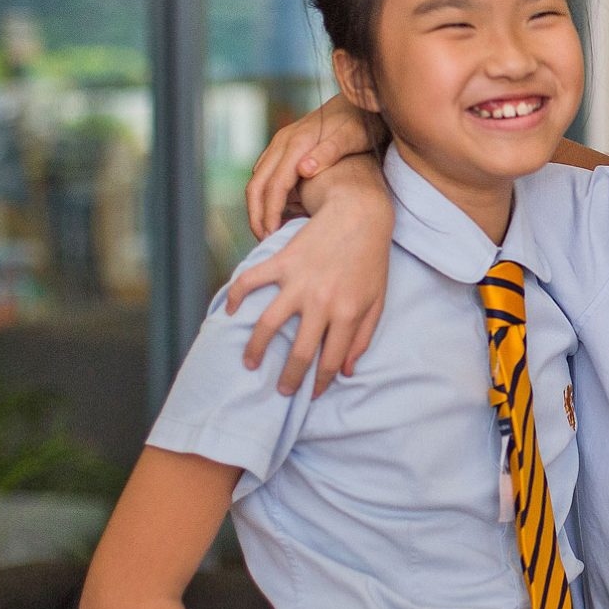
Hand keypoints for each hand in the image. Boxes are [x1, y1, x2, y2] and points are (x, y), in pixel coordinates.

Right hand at [227, 156, 392, 396]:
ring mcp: (298, 283)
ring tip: (250, 363)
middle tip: (281, 390)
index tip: (312, 394)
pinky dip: (236, 297)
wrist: (359, 215)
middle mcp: (321, 303)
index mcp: (347, 314)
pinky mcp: (281, 262)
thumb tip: (347, 371)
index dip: (320, 382)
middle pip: (298, 352)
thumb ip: (362, 337)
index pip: (330, 361)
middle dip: (288, 378)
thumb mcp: (377, 301)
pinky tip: (231, 311)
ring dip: (255, 349)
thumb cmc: (371, 260)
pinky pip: (251, 282)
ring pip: (268, 325)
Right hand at [247, 95, 374, 239]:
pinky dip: (267, 195)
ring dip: (259, 206)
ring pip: (259, 179)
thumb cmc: (362, 123)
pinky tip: (280, 212)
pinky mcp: (288, 147)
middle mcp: (284, 141)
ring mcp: (283, 143)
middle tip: (266, 241)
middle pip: (257, 183)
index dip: (270, 213)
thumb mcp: (352, 138)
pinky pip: (268, 174)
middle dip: (257, 214)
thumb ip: (329, 152)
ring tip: (270, 232)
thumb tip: (303, 170)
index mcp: (297, 143)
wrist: (362, 102)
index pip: (274, 185)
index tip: (272, 236)